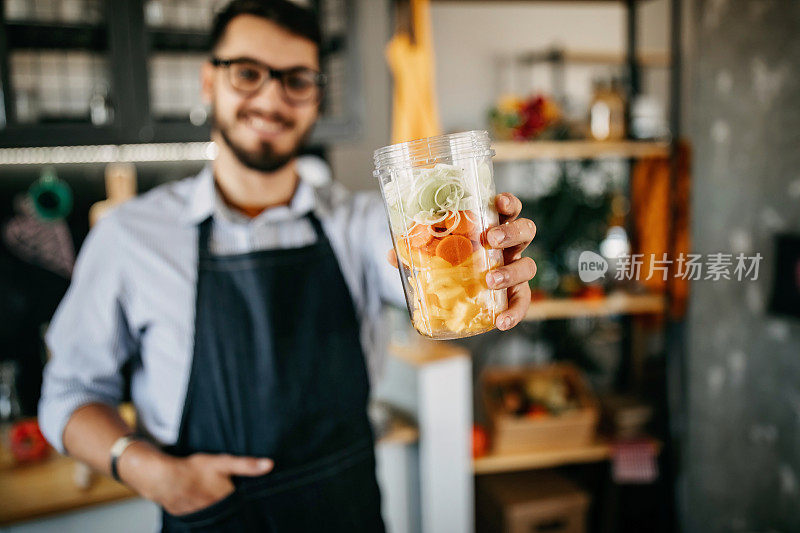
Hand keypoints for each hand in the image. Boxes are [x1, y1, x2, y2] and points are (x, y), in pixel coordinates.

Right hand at [120, 445, 272, 515]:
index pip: (243, 505)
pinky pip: (200, 517)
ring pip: (215, 515)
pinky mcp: (188, 517)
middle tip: (231, 497)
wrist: (163, 478)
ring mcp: (201, 517)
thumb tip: (269, 465)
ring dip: (217, 509)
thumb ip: (247, 465)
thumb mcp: (223, 463)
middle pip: (229, 511)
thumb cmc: (194, 469)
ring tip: (213, 497)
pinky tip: (202, 502)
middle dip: (232, 506)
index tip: (251, 499)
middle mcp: (215, 512)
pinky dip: (203, 511)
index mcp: (227, 501)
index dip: (247, 501)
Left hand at [386, 193, 535, 330]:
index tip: (498, 202)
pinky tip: (501, 322)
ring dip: (512, 271)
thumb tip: (390, 254)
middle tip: (491, 239)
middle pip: (526, 231)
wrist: (457, 291)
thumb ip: (415, 251)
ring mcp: (514, 269)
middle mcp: (509, 246)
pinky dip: (515, 312)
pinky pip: (522, 302)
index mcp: (493, 227)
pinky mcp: (515, 294)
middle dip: (511, 233)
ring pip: (529, 265)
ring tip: (491, 280)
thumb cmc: (450, 261)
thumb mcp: (433, 252)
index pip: (509, 209)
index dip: (508, 203)